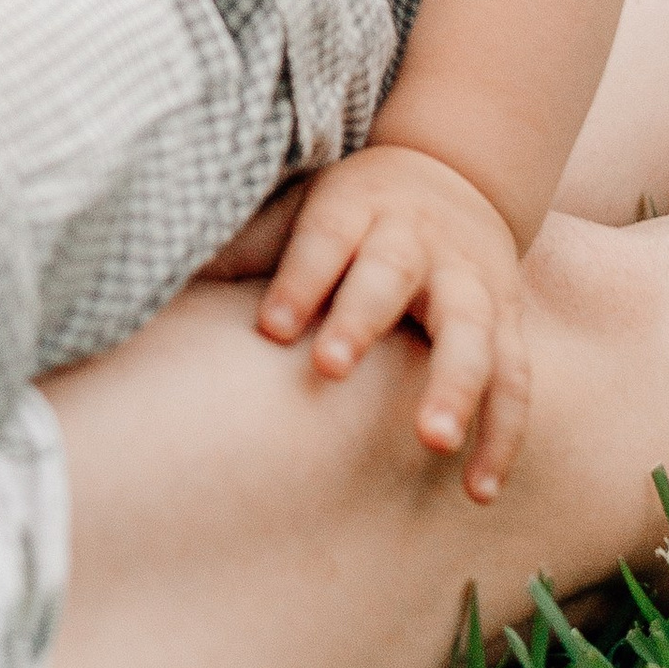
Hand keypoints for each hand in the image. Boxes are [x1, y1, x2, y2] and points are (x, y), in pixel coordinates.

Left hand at [254, 144, 528, 501]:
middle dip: (362, 318)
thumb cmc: (354, 211)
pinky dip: (502, 436)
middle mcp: (417, 241)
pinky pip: (514, 383)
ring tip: (435, 443)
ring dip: (454, 386)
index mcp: (357, 207)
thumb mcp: (300, 206)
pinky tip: (479, 490)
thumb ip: (247, 245)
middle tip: (330, 368)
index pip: (322, 241)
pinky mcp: (507, 325)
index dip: (297, 281)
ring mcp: (469, 283)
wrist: (453, 177)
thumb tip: (154, 271)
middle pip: (390, 275)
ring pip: (470, 333)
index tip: (269, 328)